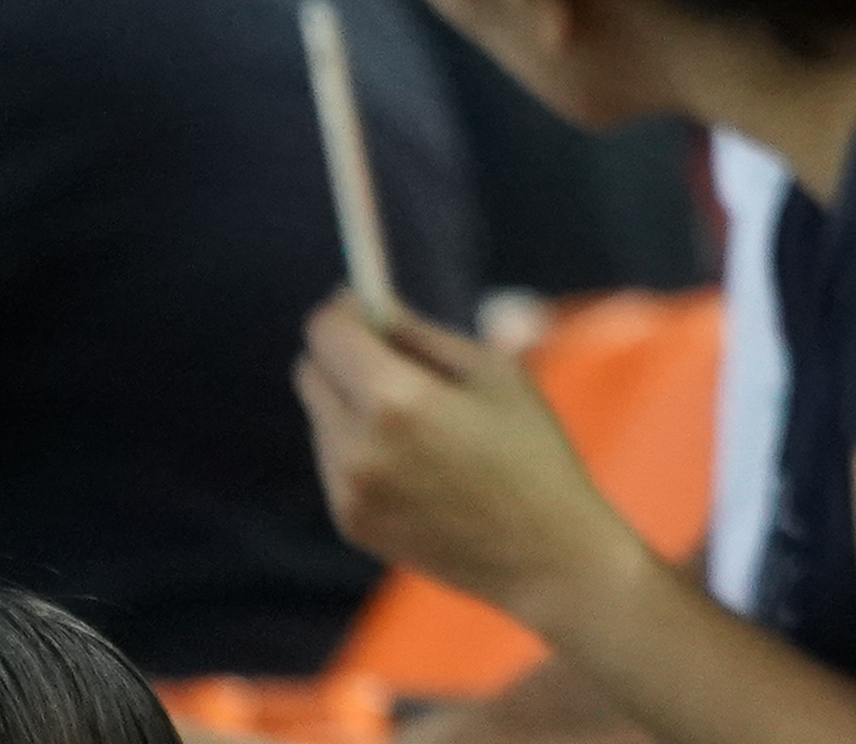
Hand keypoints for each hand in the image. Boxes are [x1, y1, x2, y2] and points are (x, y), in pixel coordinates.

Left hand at [300, 292, 634, 619]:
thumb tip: (373, 308)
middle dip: (344, 352)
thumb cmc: (532, 451)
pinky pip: (336, 459)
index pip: (327, 333)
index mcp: (395, 399)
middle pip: (311, 372)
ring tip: (423, 416)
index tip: (365, 301)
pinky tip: (420, 459)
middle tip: (392, 349)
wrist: (544, 554)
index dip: (344, 309)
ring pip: (323, 416)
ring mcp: (346, 490)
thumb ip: (422, 336)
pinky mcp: (349, 521)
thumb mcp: (493, 373)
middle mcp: (356, 446)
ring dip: (353, 399)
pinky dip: (362, 443)